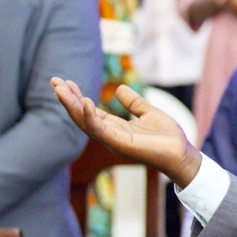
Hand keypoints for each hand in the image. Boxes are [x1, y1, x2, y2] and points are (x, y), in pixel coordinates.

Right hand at [50, 79, 202, 188]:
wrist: (182, 154)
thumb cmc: (168, 138)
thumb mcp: (149, 113)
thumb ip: (134, 103)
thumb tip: (119, 89)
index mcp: (115, 128)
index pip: (90, 112)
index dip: (77, 98)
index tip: (66, 82)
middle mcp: (110, 135)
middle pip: (82, 117)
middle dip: (67, 100)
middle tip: (54, 82)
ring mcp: (113, 141)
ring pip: (86, 123)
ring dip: (72, 106)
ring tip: (60, 89)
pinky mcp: (120, 144)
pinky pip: (100, 130)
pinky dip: (90, 117)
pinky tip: (84, 102)